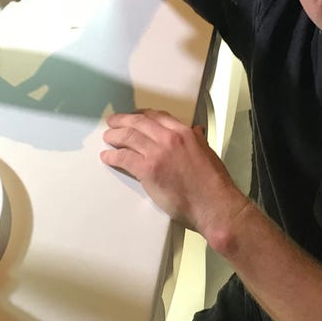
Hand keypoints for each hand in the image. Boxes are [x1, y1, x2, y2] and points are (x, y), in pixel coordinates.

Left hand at [101, 109, 250, 238]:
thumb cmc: (213, 184)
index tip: (134, 116)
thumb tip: (196, 131)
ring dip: (114, 136)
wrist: (214, 205)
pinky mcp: (148, 170)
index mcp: (185, 133)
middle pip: (139, 122)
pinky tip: (107, 156)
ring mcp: (157, 153)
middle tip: (112, 122)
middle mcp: (169, 138)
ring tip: (108, 137)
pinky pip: (124, 157)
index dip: (141, 115)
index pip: (157, 116)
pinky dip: (113, 156)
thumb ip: (198, 140)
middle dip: (122, 121)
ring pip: (129, 137)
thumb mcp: (208, 152)